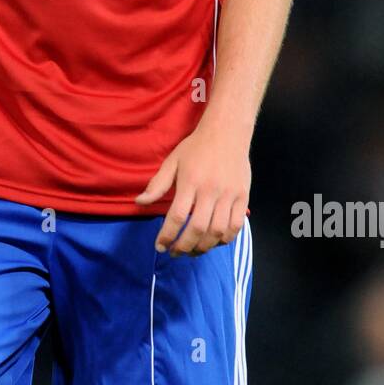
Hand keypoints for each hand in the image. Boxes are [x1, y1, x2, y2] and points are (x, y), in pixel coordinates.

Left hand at [134, 120, 250, 256]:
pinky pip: (236, 225)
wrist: (227, 131)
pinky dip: (225, 239)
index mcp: (190, 182)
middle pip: (198, 228)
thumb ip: (157, 184)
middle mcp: (211, 191)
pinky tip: (214, 241)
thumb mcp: (172, 161)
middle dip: (184, 246)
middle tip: (175, 252)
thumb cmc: (196, 147)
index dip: (167, 236)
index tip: (160, 246)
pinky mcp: (243, 197)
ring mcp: (229, 195)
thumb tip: (139, 203)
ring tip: (192, 250)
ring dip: (204, 247)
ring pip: (218, 231)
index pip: (177, 216)